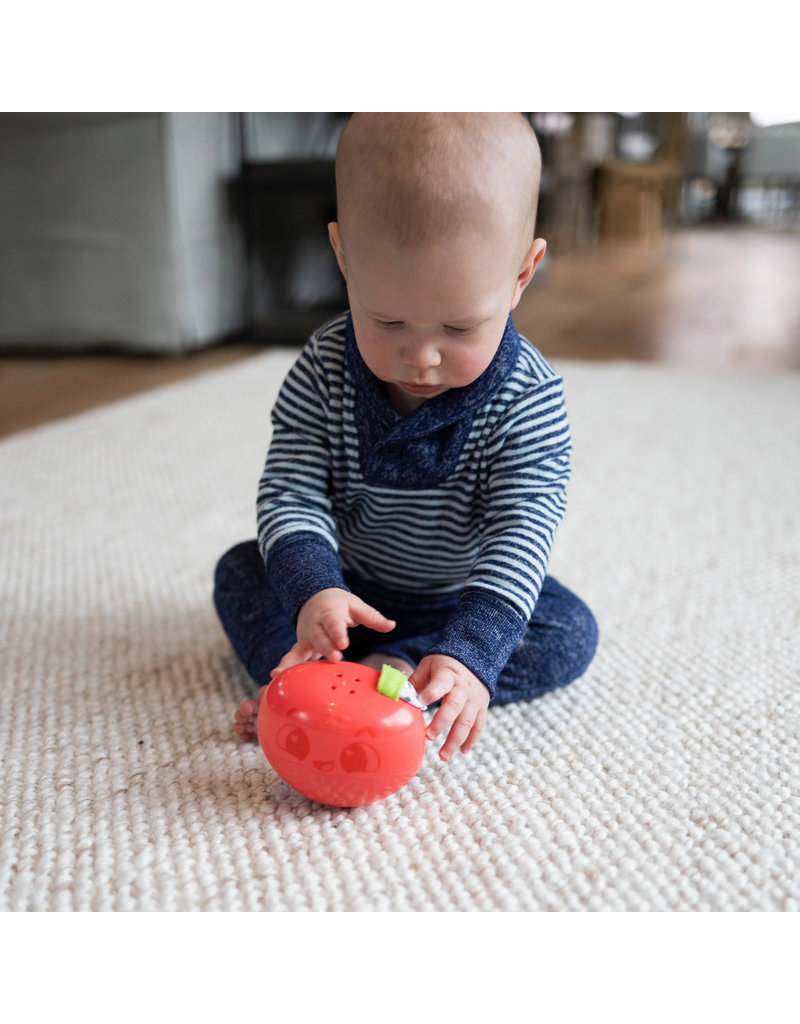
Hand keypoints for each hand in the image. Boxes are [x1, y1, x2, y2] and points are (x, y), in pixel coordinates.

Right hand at [270, 588, 395, 676]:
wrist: (313, 596)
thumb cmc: (338, 604)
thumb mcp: (356, 606)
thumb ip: (373, 618)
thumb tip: (391, 625)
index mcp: (330, 614)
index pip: (334, 623)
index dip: (338, 634)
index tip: (343, 644)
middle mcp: (315, 626)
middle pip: (319, 638)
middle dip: (325, 649)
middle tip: (334, 660)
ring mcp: (306, 637)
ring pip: (299, 650)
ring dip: (293, 662)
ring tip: (281, 674)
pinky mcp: (301, 647)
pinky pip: (293, 658)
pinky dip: (285, 668)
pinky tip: (276, 680)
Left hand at [410, 654, 489, 759]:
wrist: (474, 659)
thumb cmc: (444, 665)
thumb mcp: (428, 666)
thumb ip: (415, 682)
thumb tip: (399, 698)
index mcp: (448, 675)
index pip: (440, 683)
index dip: (431, 693)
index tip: (419, 702)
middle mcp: (463, 688)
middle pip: (454, 707)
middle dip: (442, 723)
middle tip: (429, 737)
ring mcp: (474, 699)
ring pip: (467, 721)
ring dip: (455, 740)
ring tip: (443, 756)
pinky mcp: (481, 707)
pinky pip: (478, 725)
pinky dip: (471, 740)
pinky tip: (462, 751)